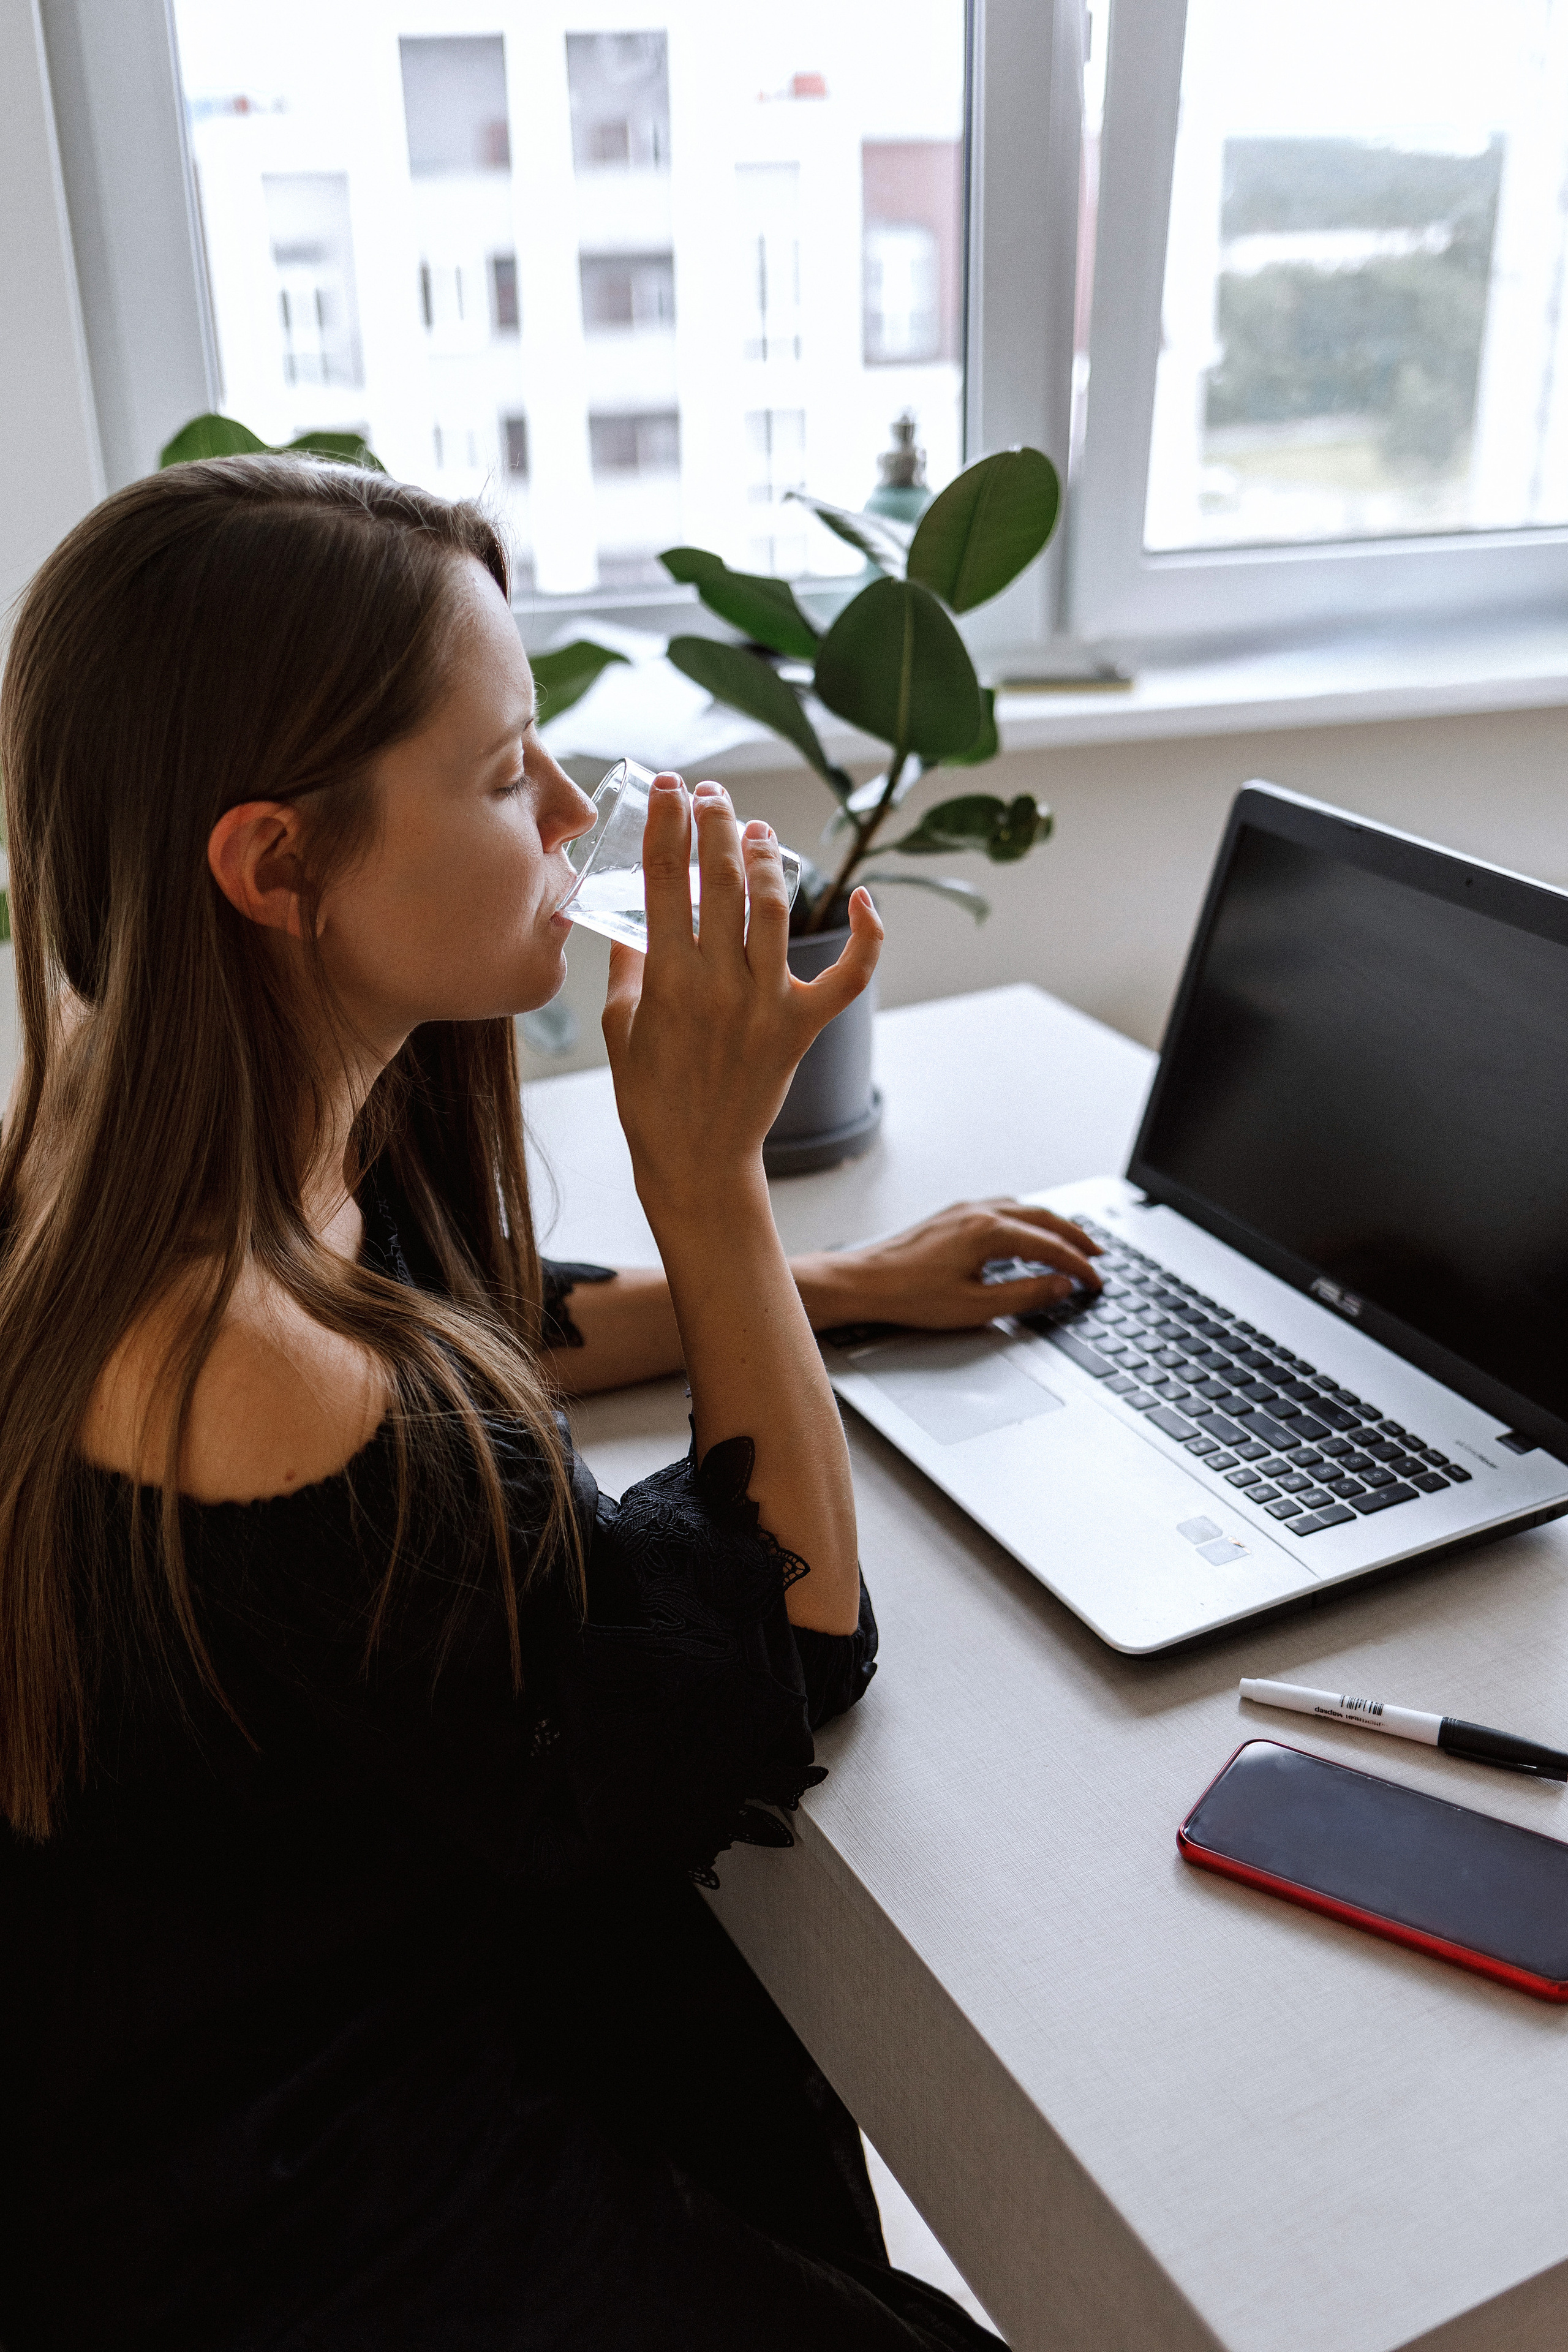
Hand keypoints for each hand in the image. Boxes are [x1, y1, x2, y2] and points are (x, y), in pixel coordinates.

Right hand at [601, 775, 881, 1212]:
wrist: (694, 1157)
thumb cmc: (649, 1094)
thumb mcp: (619, 1024)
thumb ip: (629, 962)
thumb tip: (633, 909)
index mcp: (666, 980)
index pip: (666, 880)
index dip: (668, 825)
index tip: (670, 787)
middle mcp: (719, 986)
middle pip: (724, 882)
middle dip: (717, 826)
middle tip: (713, 795)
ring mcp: (766, 1005)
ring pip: (774, 911)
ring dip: (768, 859)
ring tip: (757, 829)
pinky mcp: (801, 1027)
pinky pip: (847, 977)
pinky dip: (865, 936)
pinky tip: (864, 897)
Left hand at [794, 1198, 1102, 1332]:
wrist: (863, 1283)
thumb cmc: (909, 1296)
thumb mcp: (976, 1306)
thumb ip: (1025, 1295)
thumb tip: (1061, 1286)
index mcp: (989, 1232)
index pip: (1051, 1247)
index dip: (1080, 1267)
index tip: (1096, 1282)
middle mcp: (979, 1212)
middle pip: (1044, 1218)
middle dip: (1076, 1238)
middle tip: (1098, 1256)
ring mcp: (964, 1210)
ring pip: (1023, 1209)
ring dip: (1052, 1225)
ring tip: (1071, 1243)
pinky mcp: (951, 1216)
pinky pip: (1002, 1209)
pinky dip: (1027, 1220)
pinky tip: (1026, 1234)